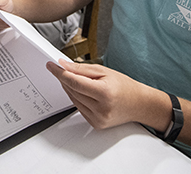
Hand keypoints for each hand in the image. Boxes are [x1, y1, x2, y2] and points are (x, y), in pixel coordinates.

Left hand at [47, 60, 162, 130]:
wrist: (140, 104)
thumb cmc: (125, 86)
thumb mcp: (105, 71)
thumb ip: (82, 69)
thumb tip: (63, 65)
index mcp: (104, 93)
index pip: (74, 82)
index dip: (59, 73)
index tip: (51, 66)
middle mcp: (101, 108)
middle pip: (72, 91)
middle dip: (64, 78)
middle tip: (61, 68)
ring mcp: (98, 119)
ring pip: (73, 100)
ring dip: (69, 88)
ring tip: (75, 79)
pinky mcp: (96, 124)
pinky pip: (79, 108)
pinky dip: (77, 98)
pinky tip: (83, 91)